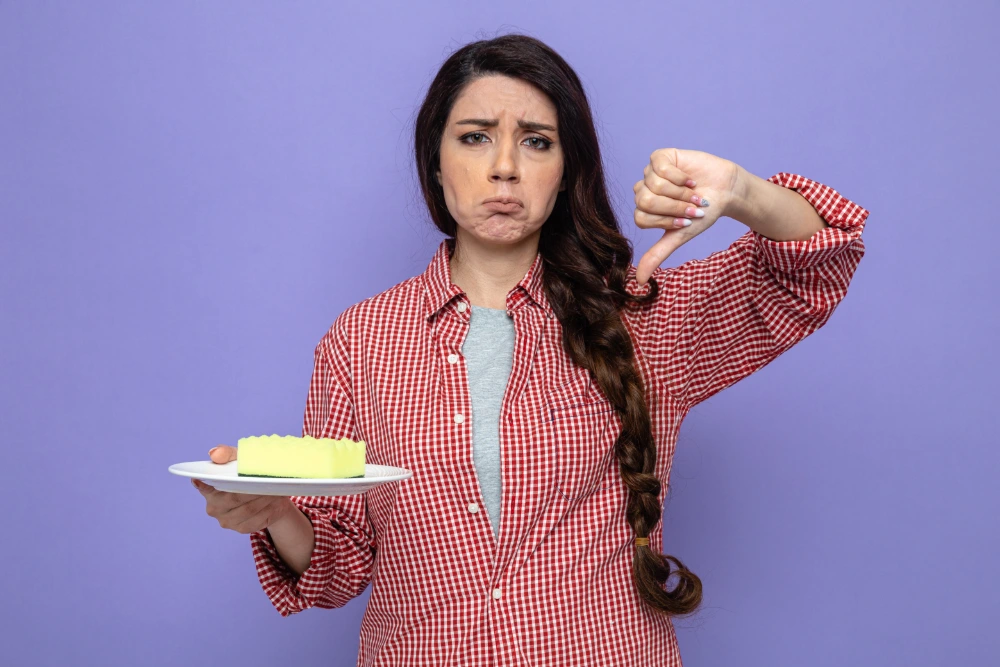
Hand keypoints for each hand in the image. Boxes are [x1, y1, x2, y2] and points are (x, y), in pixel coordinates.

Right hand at [192, 445, 298, 534]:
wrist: (269, 495)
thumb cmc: (248, 475)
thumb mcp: (239, 460)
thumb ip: (227, 454)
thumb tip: (215, 453)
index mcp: (210, 490)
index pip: (205, 488)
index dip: (203, 485)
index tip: (200, 479)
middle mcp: (214, 508)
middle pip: (234, 498)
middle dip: (252, 489)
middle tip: (268, 481)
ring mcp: (227, 521)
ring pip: (248, 509)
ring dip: (264, 498)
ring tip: (276, 489)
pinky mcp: (242, 528)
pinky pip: (257, 519)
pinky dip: (269, 508)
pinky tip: (276, 500)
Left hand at [633, 148, 743, 284]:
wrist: (725, 191)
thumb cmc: (702, 213)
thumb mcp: (679, 236)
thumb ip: (657, 254)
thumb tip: (638, 281)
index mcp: (644, 210)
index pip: (642, 217)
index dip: (666, 220)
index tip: (686, 221)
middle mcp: (644, 190)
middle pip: (646, 201)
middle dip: (674, 207)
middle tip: (693, 207)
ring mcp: (650, 173)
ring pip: (655, 185)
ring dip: (680, 193)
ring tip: (695, 193)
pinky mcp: (661, 157)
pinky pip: (660, 167)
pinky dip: (679, 176)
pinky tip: (690, 179)